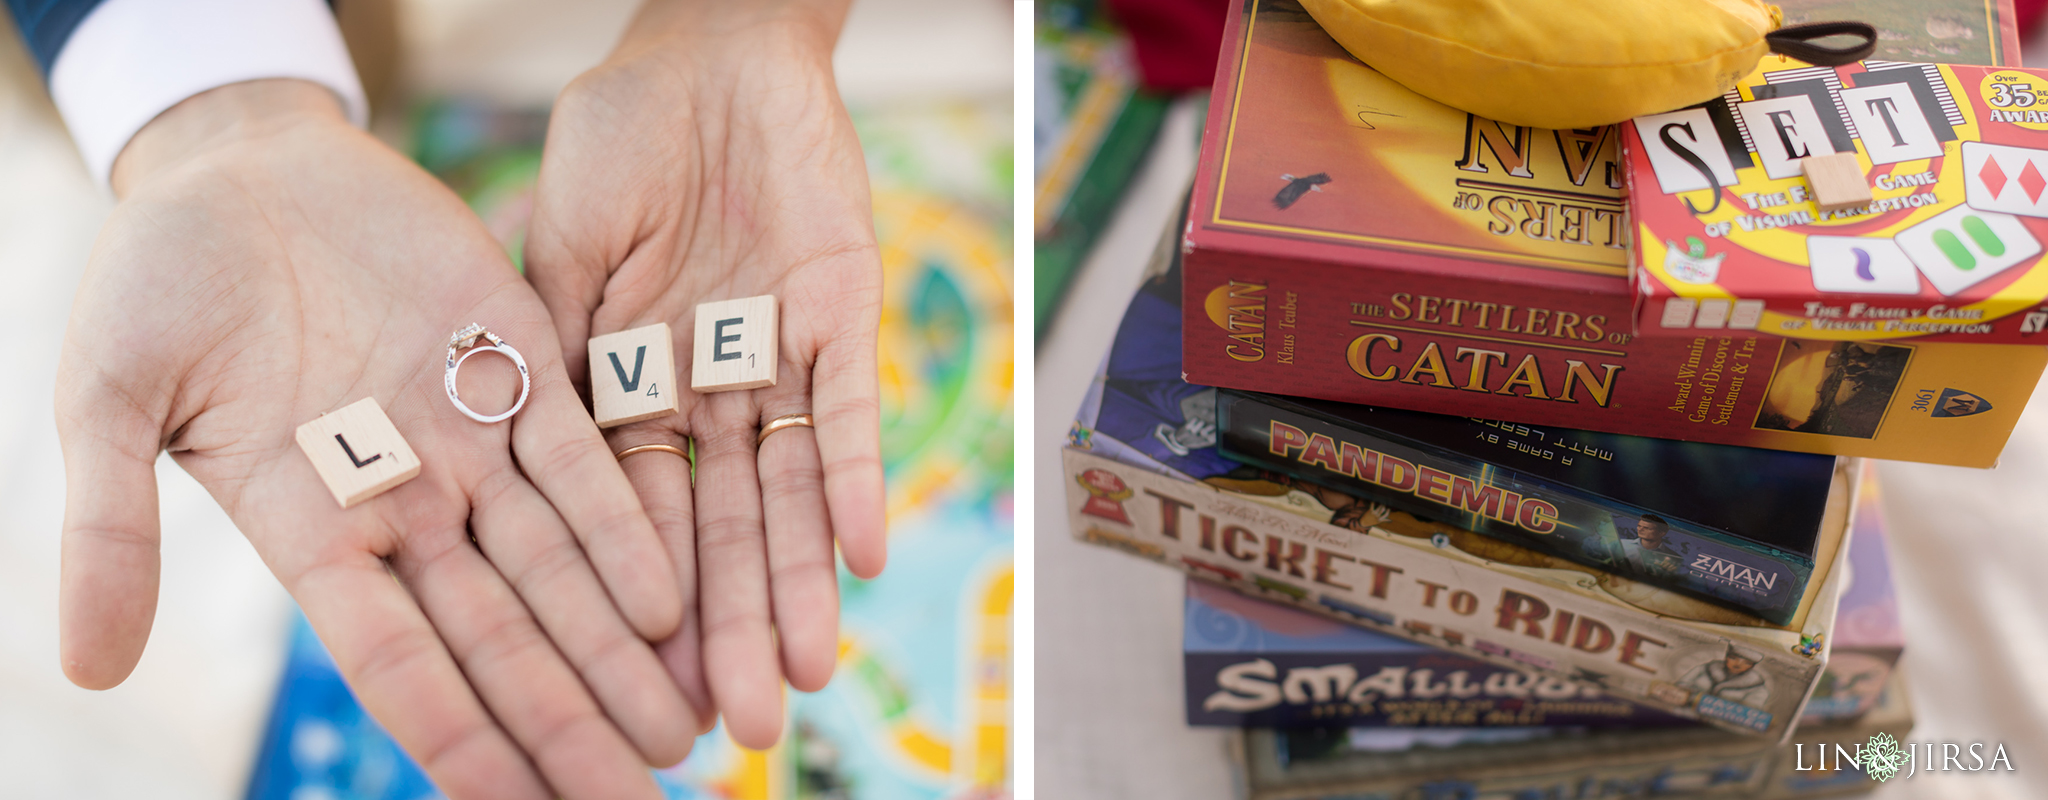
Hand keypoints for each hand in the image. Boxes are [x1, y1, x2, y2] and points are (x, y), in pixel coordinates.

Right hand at [57, 80, 688, 799]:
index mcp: (312, 533)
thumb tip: (85, 668)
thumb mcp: (108, 400)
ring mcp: (469, 439)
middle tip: (642, 799)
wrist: (236, 166)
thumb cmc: (155, 283)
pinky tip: (672, 599)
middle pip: (502, 639)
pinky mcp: (520, 360)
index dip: (455, 738)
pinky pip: (585, 460)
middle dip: (570, 722)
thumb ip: (110, 526)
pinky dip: (626, 527)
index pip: (396, 664)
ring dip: (620, 651)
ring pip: (560, 568)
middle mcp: (408, 506)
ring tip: (684, 732)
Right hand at [525, 0, 884, 747]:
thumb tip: (524, 475)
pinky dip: (854, 474)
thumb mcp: (561, 252)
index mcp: (632, 384)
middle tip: (740, 728)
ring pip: (790, 489)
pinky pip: (852, 405)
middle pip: (723, 527)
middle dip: (730, 626)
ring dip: (796, 581)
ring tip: (801, 677)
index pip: (638, 518)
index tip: (641, 689)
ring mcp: (777, 354)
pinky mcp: (842, 308)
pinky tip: (863, 555)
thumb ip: (554, 357)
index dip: (642, 602)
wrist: (707, 51)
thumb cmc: (618, 138)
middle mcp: (710, 388)